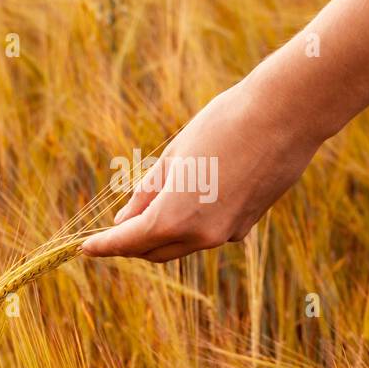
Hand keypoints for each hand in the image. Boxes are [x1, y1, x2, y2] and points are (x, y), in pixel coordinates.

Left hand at [81, 66, 319, 262]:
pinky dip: (194, 223)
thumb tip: (125, 220)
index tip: (84, 247)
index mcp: (175, 217)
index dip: (104, 245)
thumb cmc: (223, 125)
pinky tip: (197, 194)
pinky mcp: (247, 225)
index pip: (128, 242)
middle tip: (115, 226)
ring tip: (154, 204)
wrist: (284, 117)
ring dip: (163, 232)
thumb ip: (147, 193)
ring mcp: (228, 234)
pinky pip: (209, 232)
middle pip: (155, 250)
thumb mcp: (175, 156)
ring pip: (183, 243)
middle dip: (132, 242)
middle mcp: (201, 235)